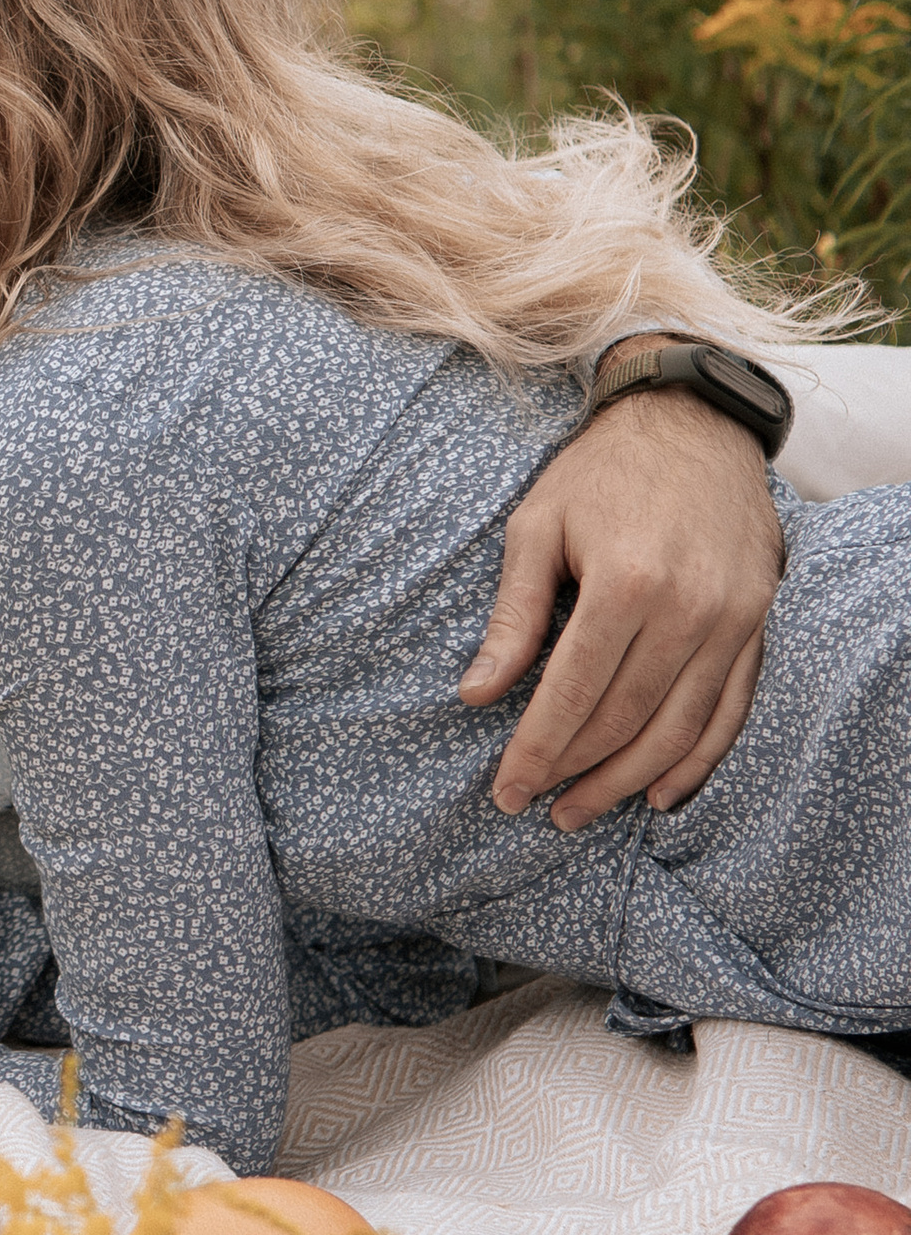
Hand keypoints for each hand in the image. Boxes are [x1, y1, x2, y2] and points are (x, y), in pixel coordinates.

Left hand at [461, 381, 783, 824]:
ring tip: (584, 811)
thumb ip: (513, 617)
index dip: (537, 750)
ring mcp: (733, 618)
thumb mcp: (536, 527)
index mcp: (625, 581)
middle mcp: (688, 606)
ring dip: (630, 780)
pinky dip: (698, 760)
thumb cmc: (599, 474)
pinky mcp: (759, 622)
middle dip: (577, 773)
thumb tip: (476, 696)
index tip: (507, 792)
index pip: (572, 693)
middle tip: (539, 809)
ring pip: (680, 727)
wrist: (693, 423)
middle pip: (626, 719)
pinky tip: (659, 792)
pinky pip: (731, 709)